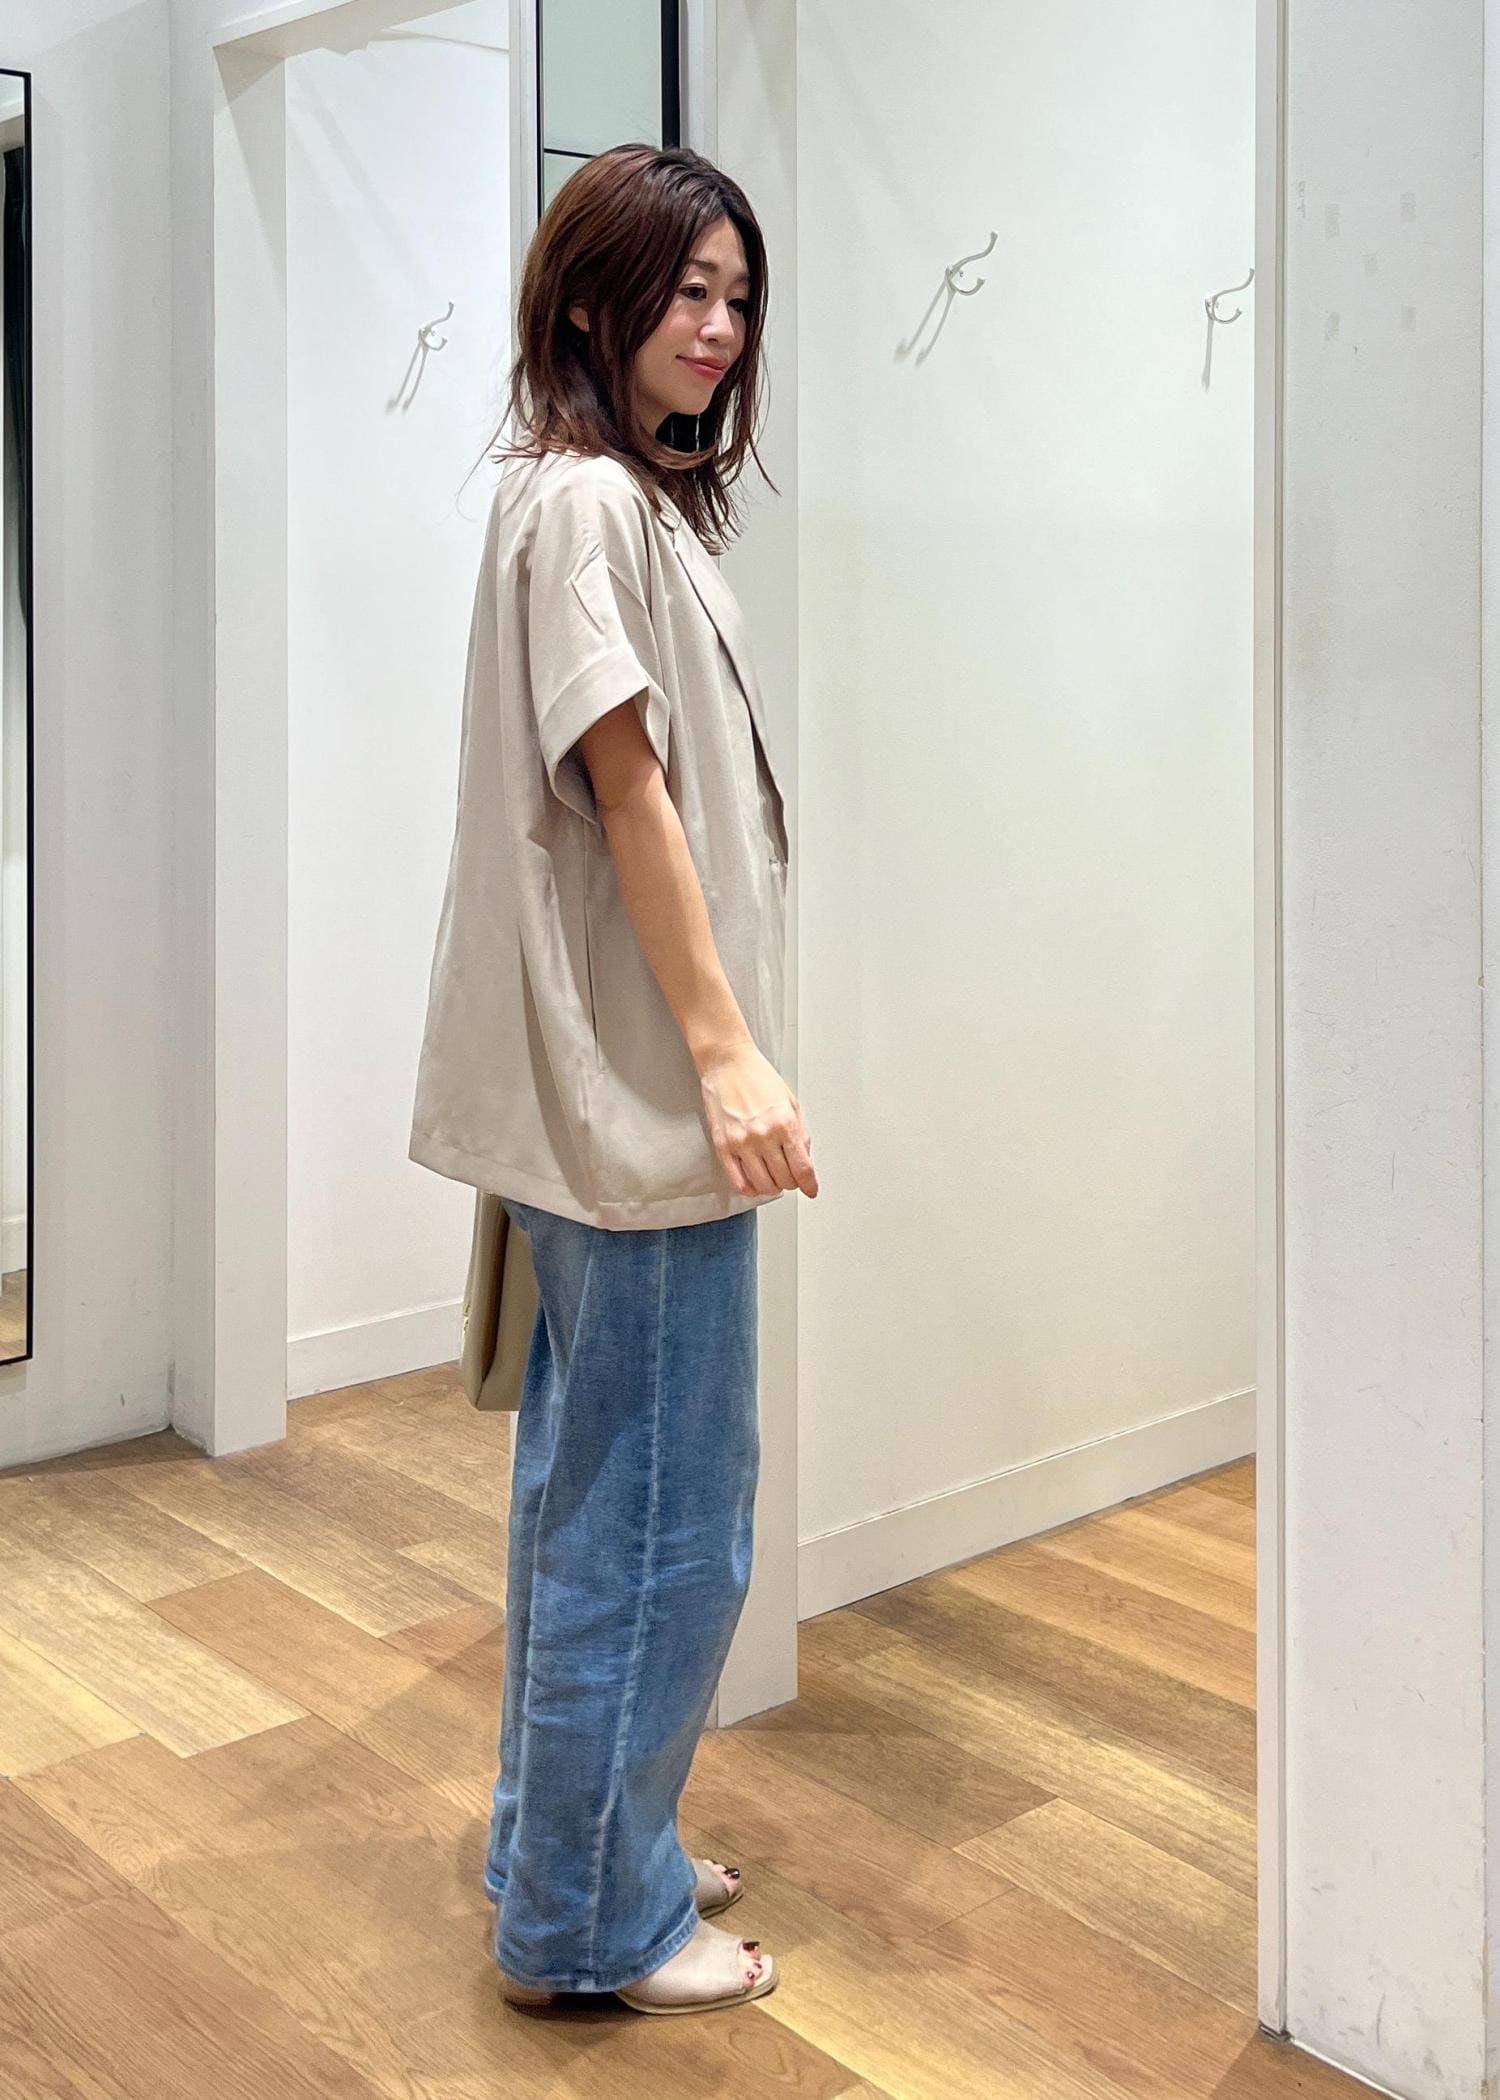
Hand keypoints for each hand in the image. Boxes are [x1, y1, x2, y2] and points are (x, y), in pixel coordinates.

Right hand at [698, 1042, 817, 1198]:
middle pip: (784, 1179)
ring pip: (762, 1185)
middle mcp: (764, 1135)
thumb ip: (800, 1132)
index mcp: (785, 1123)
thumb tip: (804, 1158)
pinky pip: (737, 1181)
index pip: (802, 1168)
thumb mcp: (790, 1101)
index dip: (809, 1185)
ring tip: (772, 1180)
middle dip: (791, 1183)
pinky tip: (753, 1183)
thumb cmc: (757, 1077)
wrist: (727, 1063)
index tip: (811, 1189)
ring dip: (771, 1188)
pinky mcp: (722, 1146)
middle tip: (790, 1178)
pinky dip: (749, 1189)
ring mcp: (742, 1142)